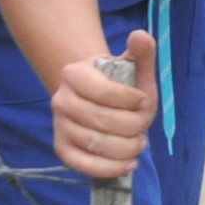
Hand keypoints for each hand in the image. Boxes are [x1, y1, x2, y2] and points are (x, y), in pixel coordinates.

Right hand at [52, 29, 157, 180]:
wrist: (95, 99)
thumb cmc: (117, 83)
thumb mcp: (132, 66)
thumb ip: (141, 53)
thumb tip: (141, 36)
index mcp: (74, 74)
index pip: (105, 92)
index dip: (131, 100)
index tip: (144, 100)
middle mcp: (61, 99)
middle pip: (103, 121)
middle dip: (133, 126)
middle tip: (144, 126)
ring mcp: (60, 126)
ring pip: (97, 144)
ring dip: (126, 148)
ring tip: (139, 143)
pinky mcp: (62, 149)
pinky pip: (84, 164)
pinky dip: (110, 168)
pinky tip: (129, 163)